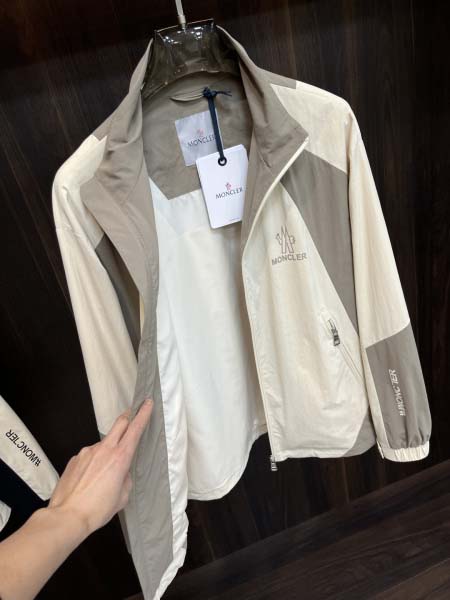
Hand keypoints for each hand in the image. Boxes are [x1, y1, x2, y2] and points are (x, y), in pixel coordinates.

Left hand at [48, 399, 153, 536]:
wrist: (67, 516)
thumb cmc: (98, 510)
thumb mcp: (122, 497)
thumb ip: (125, 479)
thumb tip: (121, 472)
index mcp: (120, 458)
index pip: (135, 429)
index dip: (143, 414)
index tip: (147, 402)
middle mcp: (103, 450)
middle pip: (119, 424)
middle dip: (128, 418)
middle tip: (132, 416)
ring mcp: (87, 452)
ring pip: (103, 443)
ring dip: (108, 450)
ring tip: (103, 473)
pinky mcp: (75, 459)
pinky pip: (89, 455)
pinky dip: (93, 462)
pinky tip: (90, 479)